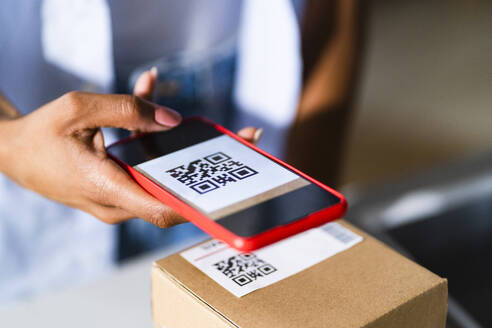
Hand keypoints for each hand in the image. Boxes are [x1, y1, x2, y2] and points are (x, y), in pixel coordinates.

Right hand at [0, 69, 260, 227]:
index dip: (199, 203)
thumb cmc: (41, 133)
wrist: (14, 153)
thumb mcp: (80, 109)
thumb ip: (127, 109)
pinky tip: (158, 105)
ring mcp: (118, 199)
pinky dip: (157, 144)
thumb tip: (172, 119)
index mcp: (106, 186)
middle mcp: (117, 202)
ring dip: (187, 156)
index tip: (230, 191)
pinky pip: (146, 169)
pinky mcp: (118, 189)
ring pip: (162, 180)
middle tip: (242, 143)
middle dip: (209, 171)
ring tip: (219, 132)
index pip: (163, 208)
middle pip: (173, 194)